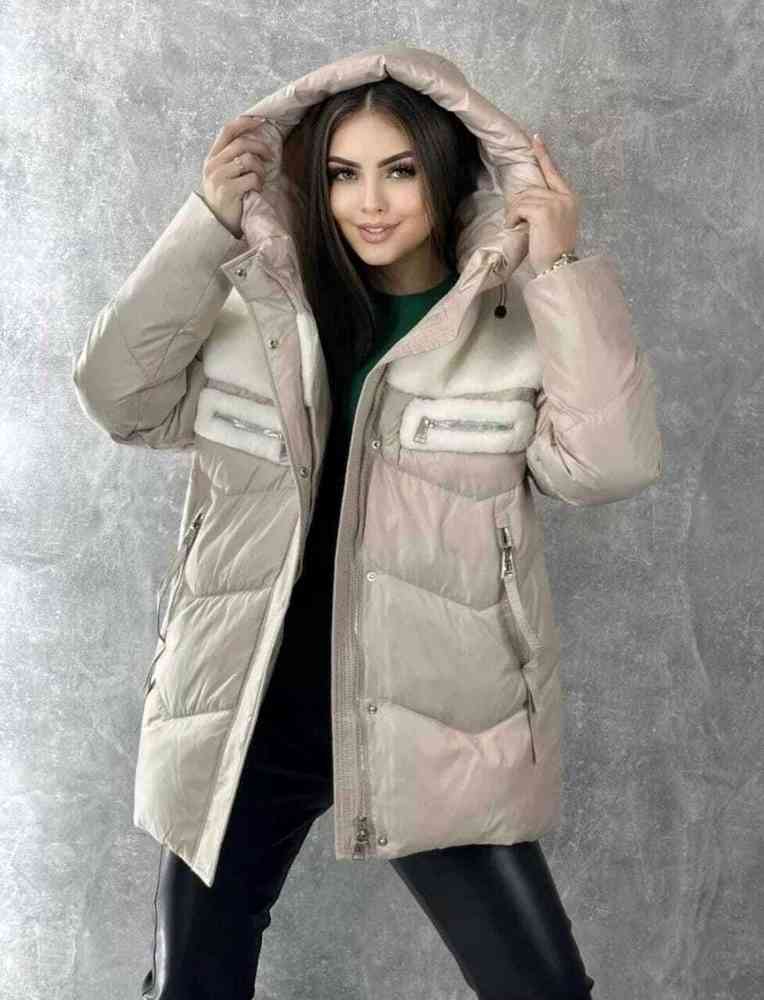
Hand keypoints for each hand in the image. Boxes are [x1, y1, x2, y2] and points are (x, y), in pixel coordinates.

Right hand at [200, 115, 274, 237]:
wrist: (216, 224)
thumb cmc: (224, 199)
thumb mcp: (222, 175)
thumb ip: (231, 158)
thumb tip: (253, 140)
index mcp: (211, 158)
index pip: (227, 130)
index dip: (245, 123)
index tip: (260, 122)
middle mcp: (212, 165)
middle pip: (242, 144)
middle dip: (261, 148)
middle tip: (270, 157)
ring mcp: (219, 177)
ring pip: (248, 160)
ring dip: (260, 169)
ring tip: (259, 181)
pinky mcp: (228, 190)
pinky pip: (252, 178)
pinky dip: (258, 184)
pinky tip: (255, 191)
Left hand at [504, 134, 580, 275]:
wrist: (559, 266)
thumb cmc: (554, 250)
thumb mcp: (556, 223)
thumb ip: (548, 206)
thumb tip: (528, 198)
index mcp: (570, 198)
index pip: (553, 172)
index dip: (543, 156)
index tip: (535, 139)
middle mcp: (565, 197)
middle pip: (532, 188)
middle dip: (519, 203)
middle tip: (516, 221)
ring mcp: (555, 203)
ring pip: (524, 197)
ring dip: (515, 213)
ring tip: (517, 227)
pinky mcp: (543, 211)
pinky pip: (520, 207)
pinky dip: (513, 217)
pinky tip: (515, 228)